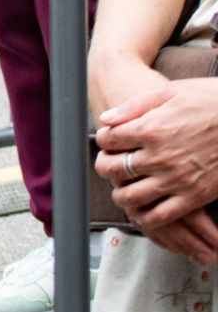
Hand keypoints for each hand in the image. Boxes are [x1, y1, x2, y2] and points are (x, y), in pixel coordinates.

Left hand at [97, 78, 217, 262]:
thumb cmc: (210, 101)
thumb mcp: (170, 93)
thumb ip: (134, 107)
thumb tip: (107, 119)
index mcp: (149, 129)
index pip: (108, 140)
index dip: (103, 140)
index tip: (107, 141)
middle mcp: (158, 157)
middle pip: (114, 169)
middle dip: (105, 166)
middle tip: (108, 164)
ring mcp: (176, 179)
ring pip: (132, 196)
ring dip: (120, 194)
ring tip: (121, 189)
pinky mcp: (194, 197)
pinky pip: (161, 215)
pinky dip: (146, 217)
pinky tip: (142, 211)